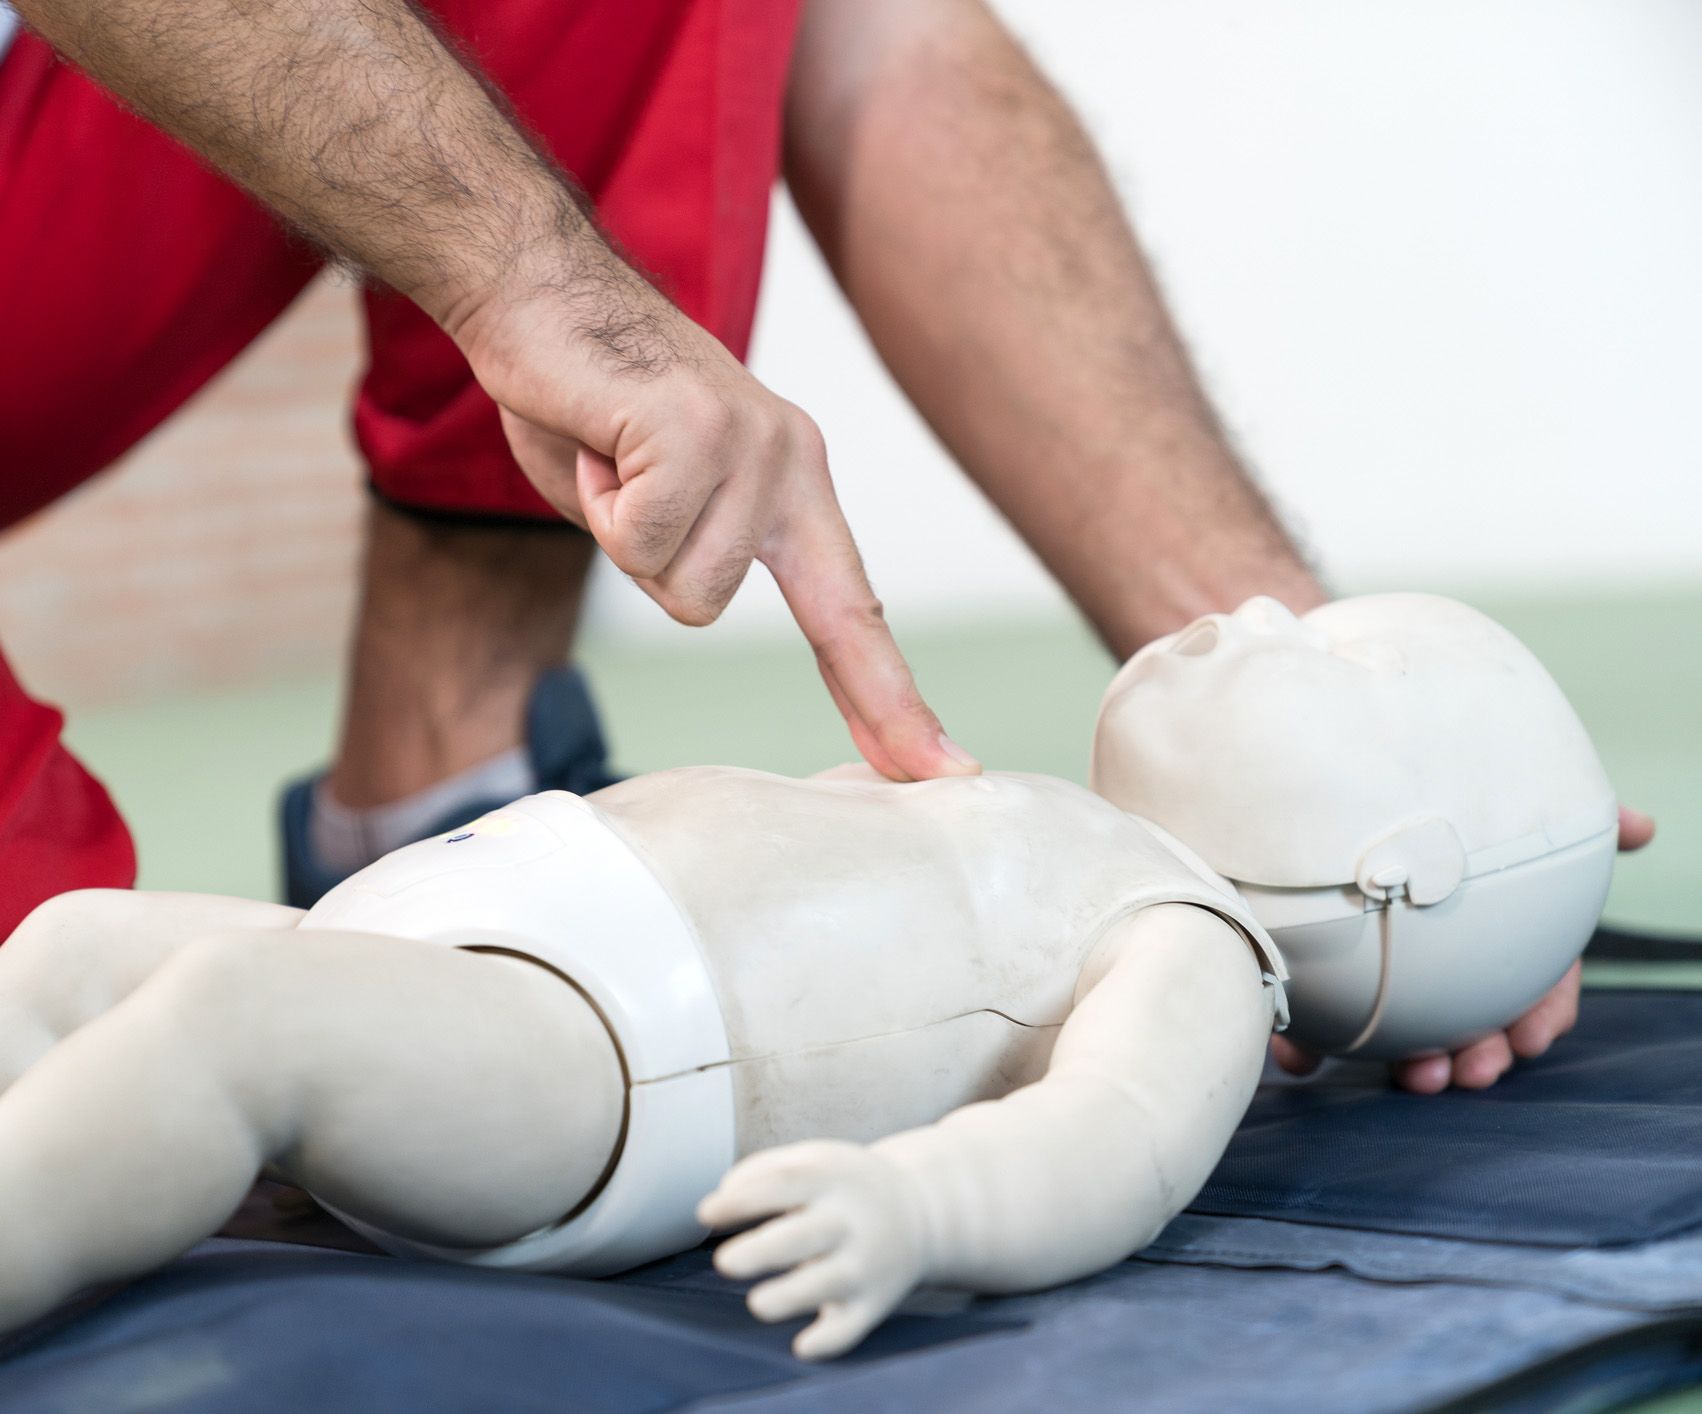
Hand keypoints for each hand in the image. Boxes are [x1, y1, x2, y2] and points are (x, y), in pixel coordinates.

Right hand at [453, 266, 978, 783]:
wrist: (538, 286)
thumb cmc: (588, 397)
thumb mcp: (658, 492)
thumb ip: (696, 548)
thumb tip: (700, 596)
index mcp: (794, 483)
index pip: (852, 612)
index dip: (888, 698)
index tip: (940, 769)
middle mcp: (790, 464)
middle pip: (709, 605)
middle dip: (645, 559)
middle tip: (616, 473)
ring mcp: (752, 446)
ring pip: (675, 583)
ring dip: (615, 527)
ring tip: (607, 451)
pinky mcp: (703, 430)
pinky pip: (638, 535)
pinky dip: (592, 495)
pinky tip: (596, 434)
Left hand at [697, 1140, 929, 1360]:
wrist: (922, 1211)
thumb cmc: (844, 1185)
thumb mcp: (813, 1160)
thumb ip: (761, 1172)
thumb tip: (715, 1206)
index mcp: (830, 1178)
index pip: (782, 1185)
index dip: (742, 1200)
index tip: (705, 1214)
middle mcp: (848, 1220)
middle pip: (803, 1236)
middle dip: (763, 1251)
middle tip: (725, 1263)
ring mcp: (864, 1263)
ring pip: (828, 1284)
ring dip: (792, 1296)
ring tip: (758, 1304)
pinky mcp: (873, 1302)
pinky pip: (852, 1327)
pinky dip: (830, 1339)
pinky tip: (803, 1345)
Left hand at [1272, 805, 1656, 1092]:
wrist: (1348, 814)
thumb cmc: (1451, 827)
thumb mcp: (1518, 825)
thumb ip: (1579, 826)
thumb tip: (1644, 826)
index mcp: (1500, 943)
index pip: (1537, 990)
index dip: (1540, 1015)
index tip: (1531, 1036)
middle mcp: (1452, 971)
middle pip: (1475, 1025)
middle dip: (1479, 1055)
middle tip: (1469, 1071)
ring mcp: (1391, 983)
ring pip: (1408, 1037)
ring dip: (1414, 1064)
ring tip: (1415, 1077)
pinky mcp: (1327, 982)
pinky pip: (1319, 1024)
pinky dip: (1308, 1047)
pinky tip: (1299, 1060)